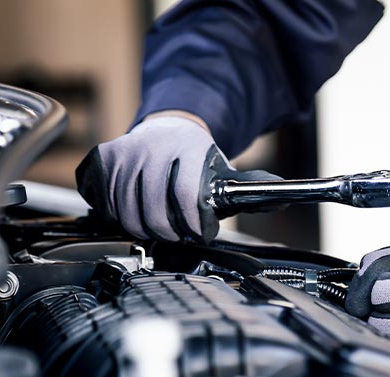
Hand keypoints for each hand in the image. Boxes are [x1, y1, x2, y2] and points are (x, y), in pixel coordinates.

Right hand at [75, 115, 281, 242]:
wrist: (169, 128)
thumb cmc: (198, 159)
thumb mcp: (226, 171)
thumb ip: (253, 188)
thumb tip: (285, 199)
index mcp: (187, 149)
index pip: (186, 198)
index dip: (192, 226)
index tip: (198, 233)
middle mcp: (152, 148)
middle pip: (153, 214)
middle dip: (169, 234)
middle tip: (178, 235)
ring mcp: (124, 153)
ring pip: (126, 214)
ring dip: (143, 229)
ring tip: (159, 226)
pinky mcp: (103, 160)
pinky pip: (105, 204)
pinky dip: (119, 217)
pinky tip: (135, 213)